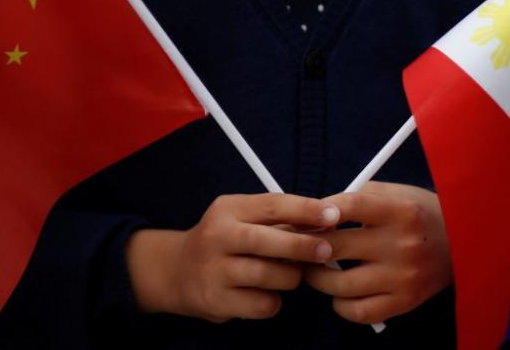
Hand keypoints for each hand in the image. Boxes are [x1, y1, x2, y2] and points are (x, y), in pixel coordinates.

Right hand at [126, 193, 340, 321]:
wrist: (176, 271)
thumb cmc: (224, 241)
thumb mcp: (242, 217)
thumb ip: (278, 219)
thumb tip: (326, 221)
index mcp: (228, 209)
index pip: (272, 205)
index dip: (305, 210)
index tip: (333, 215)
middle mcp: (217, 236)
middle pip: (268, 240)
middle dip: (303, 246)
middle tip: (327, 251)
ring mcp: (214, 269)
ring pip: (269, 276)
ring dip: (290, 277)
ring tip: (288, 274)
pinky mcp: (215, 300)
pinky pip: (263, 304)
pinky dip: (273, 301)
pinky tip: (265, 293)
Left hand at [303, 181, 451, 324]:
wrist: (463, 243)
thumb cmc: (419, 214)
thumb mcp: (395, 193)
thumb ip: (357, 198)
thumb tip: (315, 214)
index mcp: (400, 211)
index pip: (348, 206)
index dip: (319, 212)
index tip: (305, 218)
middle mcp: (402, 244)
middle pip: (335, 247)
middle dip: (307, 246)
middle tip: (298, 246)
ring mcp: (403, 277)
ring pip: (340, 285)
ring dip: (317, 278)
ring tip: (313, 270)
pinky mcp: (405, 302)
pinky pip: (359, 311)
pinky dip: (341, 304)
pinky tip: (339, 292)